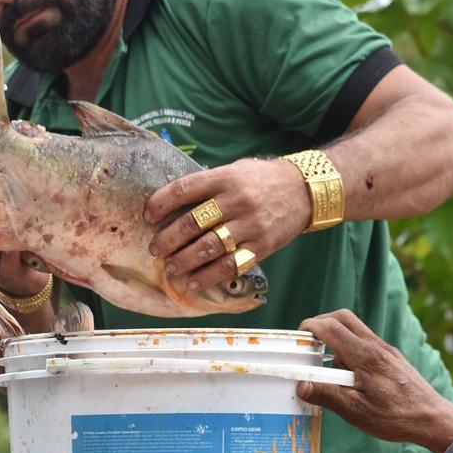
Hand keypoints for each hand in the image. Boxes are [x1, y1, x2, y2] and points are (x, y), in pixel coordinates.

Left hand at [144, 158, 311, 291]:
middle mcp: (236, 201)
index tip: (148, 214)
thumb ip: (208, 184)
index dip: (161, 203)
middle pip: (192, 222)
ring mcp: (250, 225)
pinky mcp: (261, 245)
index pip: (184, 189)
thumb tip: (172, 201)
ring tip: (171, 267)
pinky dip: (209, 276)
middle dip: (168, 239)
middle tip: (155, 249)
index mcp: (225, 178)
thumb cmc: (262, 179)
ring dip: (184, 260)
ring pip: (208, 247)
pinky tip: (194, 282)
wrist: (304, 190)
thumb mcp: (235, 170)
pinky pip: (230, 265)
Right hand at [298, 309, 452, 452]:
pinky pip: (365, 343)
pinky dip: (349, 349)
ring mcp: (386, 351)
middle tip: (307, 343)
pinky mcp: (392, 358)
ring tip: (325, 366)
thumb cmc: (397, 418)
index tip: (296, 339)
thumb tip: (300, 385)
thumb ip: (327, 396)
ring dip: (335, 337)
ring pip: (355, 329)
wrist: (433, 419)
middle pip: (343, 318)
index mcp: (366, 357)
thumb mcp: (357, 412)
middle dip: (320, 324)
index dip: (309, 328)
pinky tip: (347, 375)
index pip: (331, 327)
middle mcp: (377, 347)